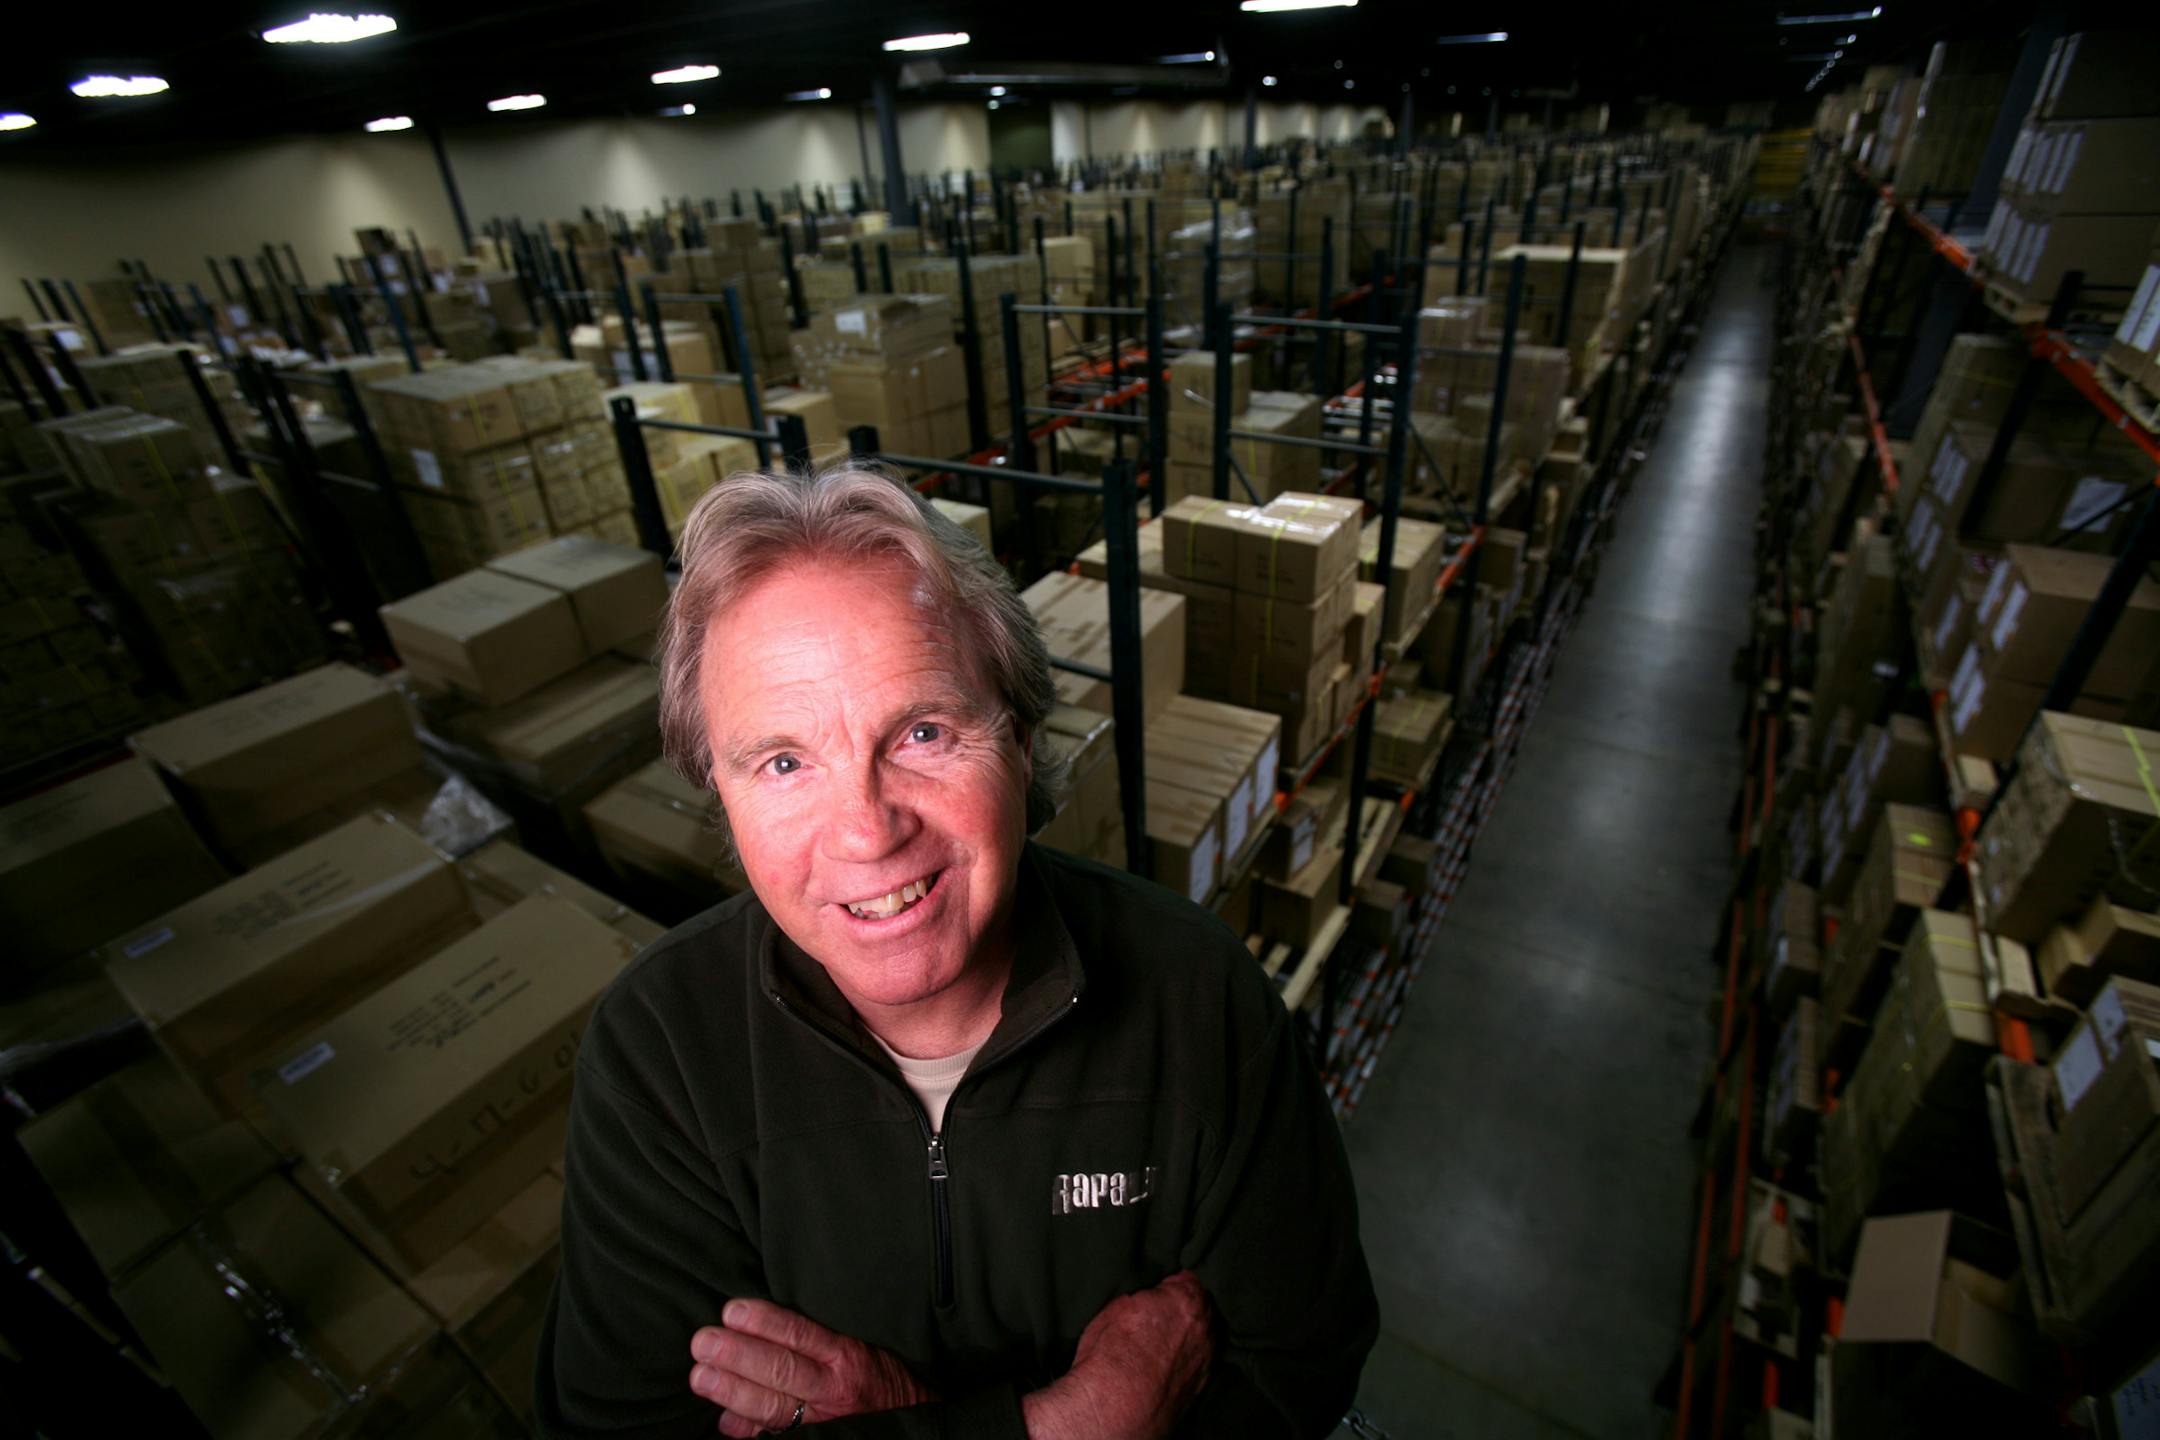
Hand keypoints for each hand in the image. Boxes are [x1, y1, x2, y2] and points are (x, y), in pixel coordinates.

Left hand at [689, 1299, 936, 1436]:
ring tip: (701, 1378)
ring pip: (777, 1406)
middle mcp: (834, 1386)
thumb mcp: (852, 1343)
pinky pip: (782, 1435)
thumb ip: (809, 1337)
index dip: (765, 1323)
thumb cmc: (875, 1370)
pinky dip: (751, 1431)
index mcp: (845, 1354)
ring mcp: (824, 1417)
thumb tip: (751, 1323)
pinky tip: (724, 1424)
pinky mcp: (818, 1438)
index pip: (801, 1334)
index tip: (731, 1311)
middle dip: (740, 1357)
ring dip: (735, 1392)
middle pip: (783, 1370)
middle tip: (703, 1343)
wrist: (911, 1413)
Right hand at [1022, 1272, 1214, 1439]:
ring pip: (1204, 1336)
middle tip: (1160, 1316)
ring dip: (1189, 1335)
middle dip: (1184, 1309)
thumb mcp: (1117, 1306)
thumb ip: (1145, 1297)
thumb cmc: (1109, 1356)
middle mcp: (1204, 1328)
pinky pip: (1200, 1362)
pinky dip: (1188, 1360)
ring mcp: (1207, 1359)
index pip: (1189, 1279)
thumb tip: (1150, 1298)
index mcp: (1186, 1300)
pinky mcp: (1202, 1386)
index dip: (1172, 1283)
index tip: (1160, 1289)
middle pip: (1201, 1307)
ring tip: (1163, 1343)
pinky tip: (1167, 1365)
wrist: (1114, 1409)